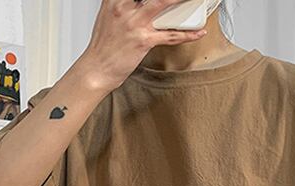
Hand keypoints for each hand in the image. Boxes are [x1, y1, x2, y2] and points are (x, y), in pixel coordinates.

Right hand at [80, 0, 208, 91]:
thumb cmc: (104, 46)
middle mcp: (124, 6)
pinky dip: (187, 34)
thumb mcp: (108, 15)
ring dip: (181, 0)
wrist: (96, 69)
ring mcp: (134, 23)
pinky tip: (197, 32)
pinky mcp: (143, 40)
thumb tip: (139, 2)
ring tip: (195, 1)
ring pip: (163, 3)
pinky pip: (170, 35)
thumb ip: (122, 4)